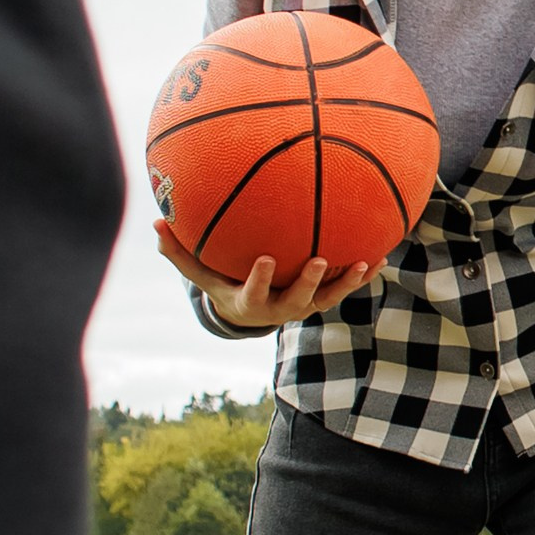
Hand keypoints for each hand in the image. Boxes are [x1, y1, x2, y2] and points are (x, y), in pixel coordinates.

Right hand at [155, 222, 371, 329]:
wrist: (249, 314)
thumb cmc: (222, 283)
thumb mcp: (201, 273)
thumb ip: (179, 252)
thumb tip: (154, 221)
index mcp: (250, 302)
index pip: (253, 292)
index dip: (260, 279)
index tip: (267, 259)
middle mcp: (279, 308)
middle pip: (298, 300)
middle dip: (310, 282)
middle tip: (321, 260)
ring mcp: (302, 307)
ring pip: (327, 299)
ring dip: (345, 284)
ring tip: (363, 263)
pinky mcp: (320, 301)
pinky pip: (343, 290)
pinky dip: (360, 277)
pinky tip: (380, 257)